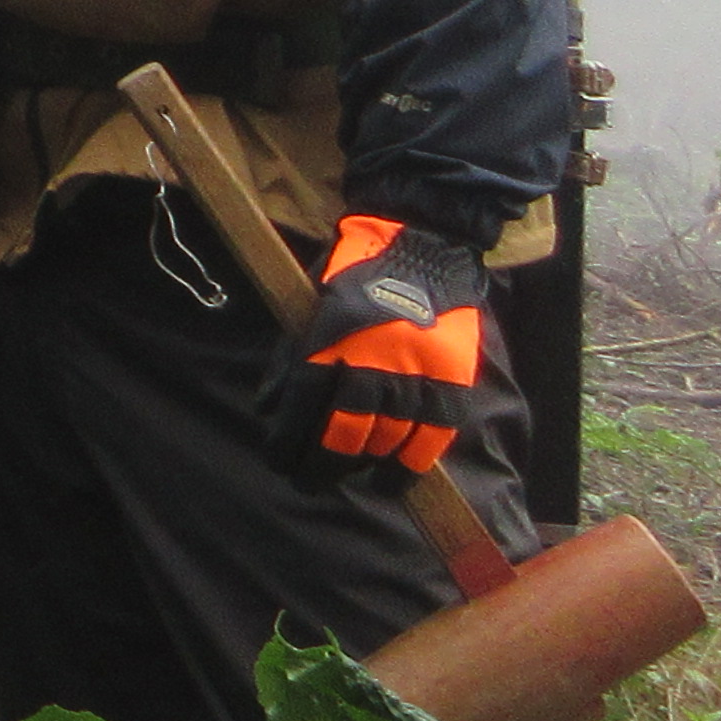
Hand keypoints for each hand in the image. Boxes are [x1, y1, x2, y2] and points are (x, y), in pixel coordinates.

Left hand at [270, 219, 489, 476]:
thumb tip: (270, 409)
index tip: (280, 462)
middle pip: (343, 433)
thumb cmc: (357, 271)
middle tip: (309, 481)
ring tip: (348, 477)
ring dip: (364, 466)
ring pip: (386, 439)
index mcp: (330, 337)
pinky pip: (433, 435)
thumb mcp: (312, 302)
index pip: (301, 406)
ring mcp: (415, 370)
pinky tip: (397, 476)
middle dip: (322, 465)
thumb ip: (292, 356)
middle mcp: (371, 359)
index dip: (288, 442)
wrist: (423, 240)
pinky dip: (413, 462)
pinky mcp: (450, 376)